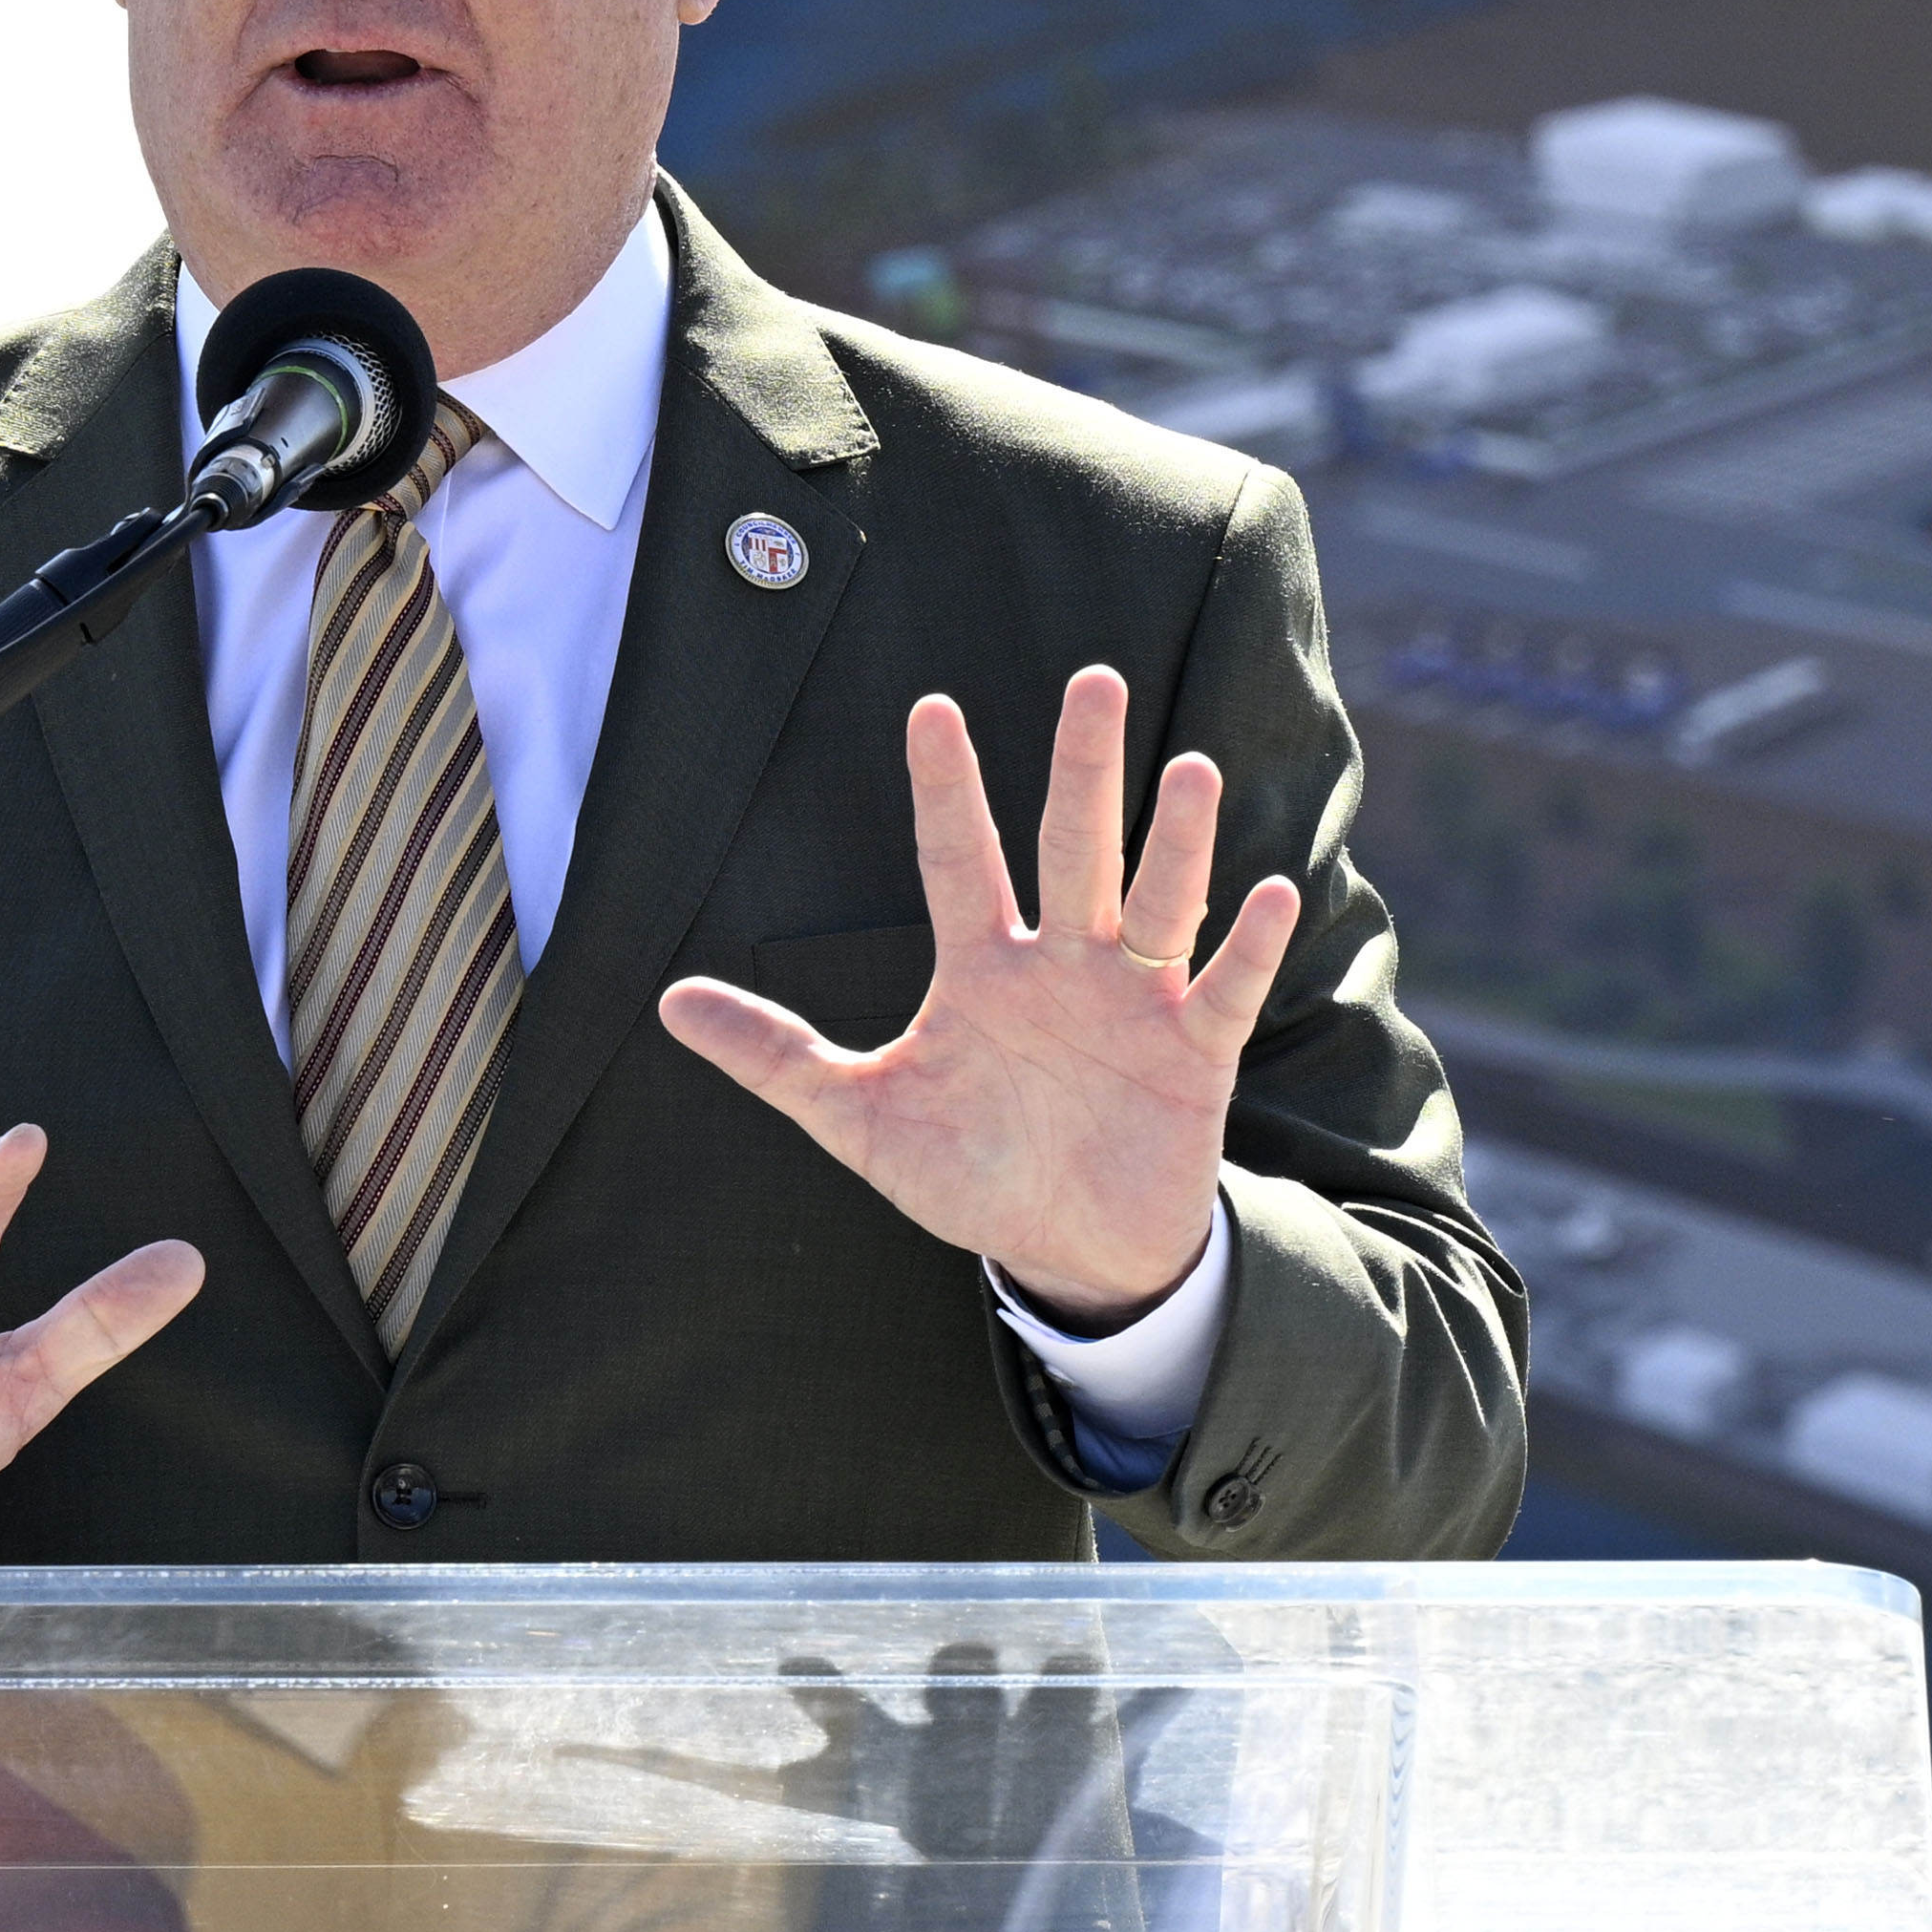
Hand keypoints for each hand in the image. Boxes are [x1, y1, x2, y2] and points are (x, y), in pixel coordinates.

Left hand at [658, 664, 1289, 1325]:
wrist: (1070, 1249)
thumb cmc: (971, 1172)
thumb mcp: (862, 1119)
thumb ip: (776, 1060)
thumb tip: (667, 1005)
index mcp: (983, 967)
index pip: (961, 860)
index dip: (947, 790)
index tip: (932, 710)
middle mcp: (1064, 964)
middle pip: (1075, 851)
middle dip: (1084, 770)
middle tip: (1095, 682)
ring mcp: (1134, 1001)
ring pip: (1157, 905)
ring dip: (1175, 844)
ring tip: (1191, 772)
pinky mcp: (1193, 1053)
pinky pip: (1224, 989)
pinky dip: (1247, 947)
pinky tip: (1265, 891)